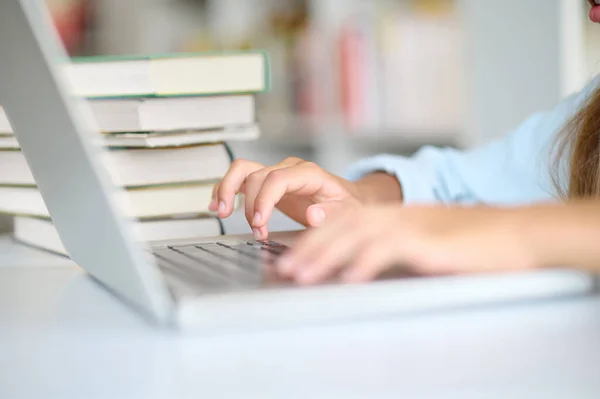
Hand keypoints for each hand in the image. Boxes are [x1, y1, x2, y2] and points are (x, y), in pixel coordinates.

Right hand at [208, 157, 365, 239]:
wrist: (347, 200)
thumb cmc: (347, 206)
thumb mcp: (346, 212)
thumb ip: (331, 214)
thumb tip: (314, 214)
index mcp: (308, 174)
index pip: (277, 179)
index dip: (263, 201)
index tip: (259, 224)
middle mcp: (289, 169)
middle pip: (257, 176)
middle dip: (251, 206)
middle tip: (257, 232)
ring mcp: (276, 173)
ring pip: (242, 170)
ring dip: (228, 190)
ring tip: (222, 212)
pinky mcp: (267, 182)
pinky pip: (241, 178)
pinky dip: (226, 189)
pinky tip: (219, 204)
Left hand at [277, 204, 537, 283]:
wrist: (513, 233)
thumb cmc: (469, 241)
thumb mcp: (423, 240)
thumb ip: (393, 247)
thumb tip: (361, 265)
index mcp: (393, 215)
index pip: (343, 222)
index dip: (314, 239)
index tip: (292, 259)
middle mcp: (397, 216)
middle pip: (342, 227)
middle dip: (309, 248)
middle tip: (284, 270)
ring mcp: (411, 226)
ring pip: (357, 236)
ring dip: (326, 256)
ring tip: (302, 275)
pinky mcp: (428, 241)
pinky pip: (389, 249)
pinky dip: (366, 263)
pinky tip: (349, 279)